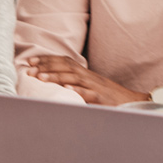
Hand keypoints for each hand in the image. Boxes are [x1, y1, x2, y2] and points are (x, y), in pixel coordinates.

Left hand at [25, 56, 150, 105]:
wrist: (133, 103)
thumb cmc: (109, 97)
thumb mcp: (91, 88)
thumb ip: (75, 84)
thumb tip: (55, 84)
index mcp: (85, 74)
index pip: (64, 61)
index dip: (47, 60)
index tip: (30, 61)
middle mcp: (89, 77)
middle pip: (66, 67)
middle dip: (46, 66)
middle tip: (29, 68)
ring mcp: (95, 87)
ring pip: (74, 79)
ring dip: (56, 77)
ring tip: (40, 77)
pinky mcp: (102, 98)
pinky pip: (88, 94)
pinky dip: (77, 91)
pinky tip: (66, 90)